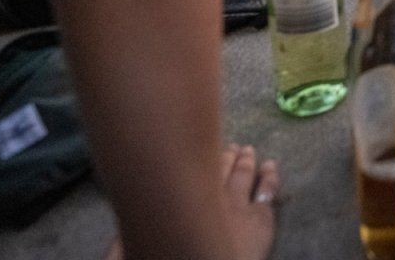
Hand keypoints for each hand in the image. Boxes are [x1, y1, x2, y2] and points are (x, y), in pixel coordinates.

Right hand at [105, 144, 278, 259]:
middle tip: (229, 145)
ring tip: (248, 150)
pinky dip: (270, 175)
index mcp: (184, 199)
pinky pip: (268, 190)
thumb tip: (123, 226)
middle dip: (224, 154)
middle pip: (218, 166)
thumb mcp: (140, 242)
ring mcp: (238, 205)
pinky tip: (271, 166)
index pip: (193, 168)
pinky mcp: (260, 220)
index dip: (199, 155)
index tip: (203, 145)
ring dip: (245, 160)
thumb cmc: (172, 253)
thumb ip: (128, 237)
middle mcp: (211, 194)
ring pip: (243, 174)